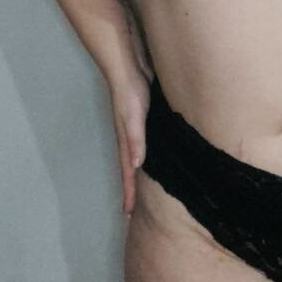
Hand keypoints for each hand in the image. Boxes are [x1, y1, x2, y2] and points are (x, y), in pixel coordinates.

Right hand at [108, 69, 150, 215]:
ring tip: (142, 191)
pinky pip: (145, 145)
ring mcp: (136, 130)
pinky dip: (147, 156)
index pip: (127, 173)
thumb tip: (136, 166)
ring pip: (137, 158)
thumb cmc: (130, 93)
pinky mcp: (144, 120)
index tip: (127, 213)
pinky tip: (154, 158)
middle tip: (131, 211)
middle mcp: (130, 139)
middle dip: (131, 190)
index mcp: (127, 142)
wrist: (128, 68)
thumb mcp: (133, 117)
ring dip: (138, 176)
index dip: (128, 193)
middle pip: (130, 170)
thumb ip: (136, 139)